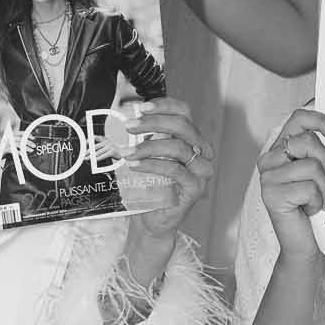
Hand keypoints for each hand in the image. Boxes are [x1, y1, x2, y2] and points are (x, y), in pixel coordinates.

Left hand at [112, 97, 212, 240]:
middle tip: (129, 126)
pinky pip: (175, 170)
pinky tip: (134, 165)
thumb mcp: (146, 154)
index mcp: (191, 137)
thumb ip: (142, 136)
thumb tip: (123, 118)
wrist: (152, 218)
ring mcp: (201, 170)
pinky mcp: (195, 187)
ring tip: (125, 152)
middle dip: (153, 123)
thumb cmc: (149, 184)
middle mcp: (202, 150)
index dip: (163, 105)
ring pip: (178, 148)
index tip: (140, 107)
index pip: (183, 112)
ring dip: (148, 146)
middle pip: (182, 126)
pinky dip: (152, 165)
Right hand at [257, 107, 324, 256]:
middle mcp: (270, 159)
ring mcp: (268, 177)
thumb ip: (322, 152)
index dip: (321, 121)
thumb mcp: (320, 173)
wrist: (304, 243)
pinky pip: (308, 188)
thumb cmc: (313, 207)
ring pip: (311, 166)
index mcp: (281, 149)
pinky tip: (310, 210)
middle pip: (308, 142)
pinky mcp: (271, 195)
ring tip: (319, 200)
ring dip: (324, 188)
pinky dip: (317, 201)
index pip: (299, 118)